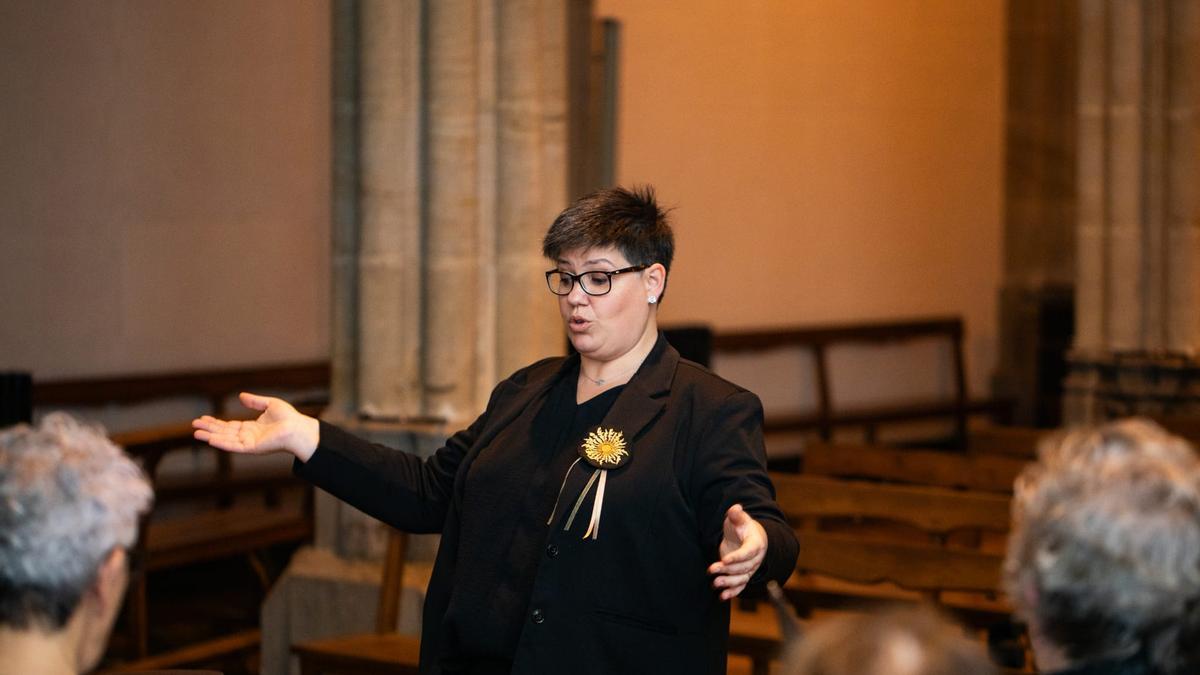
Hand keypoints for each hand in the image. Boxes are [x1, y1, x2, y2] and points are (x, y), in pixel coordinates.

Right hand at [191, 392, 319, 461]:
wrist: (298, 427)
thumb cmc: (288, 418)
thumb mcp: (269, 404)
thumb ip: (255, 401)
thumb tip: (240, 396)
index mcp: (251, 428)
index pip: (229, 426)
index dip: (215, 422)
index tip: (202, 419)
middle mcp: (248, 436)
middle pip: (224, 432)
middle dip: (208, 429)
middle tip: (193, 425)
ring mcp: (249, 443)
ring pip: (226, 439)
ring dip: (210, 436)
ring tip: (196, 433)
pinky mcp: (252, 448)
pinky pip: (234, 446)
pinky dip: (222, 443)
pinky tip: (210, 439)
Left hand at [707, 503, 767, 600]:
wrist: (748, 537)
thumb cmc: (742, 527)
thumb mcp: (739, 519)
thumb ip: (736, 515)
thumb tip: (735, 508)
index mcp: (756, 544)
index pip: (748, 552)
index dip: (737, 557)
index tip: (724, 560)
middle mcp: (755, 559)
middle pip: (744, 568)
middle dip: (728, 570)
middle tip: (712, 570)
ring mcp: (750, 569)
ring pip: (742, 579)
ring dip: (728, 583)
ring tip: (715, 583)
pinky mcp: (744, 576)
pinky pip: (740, 586)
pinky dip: (732, 593)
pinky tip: (722, 597)